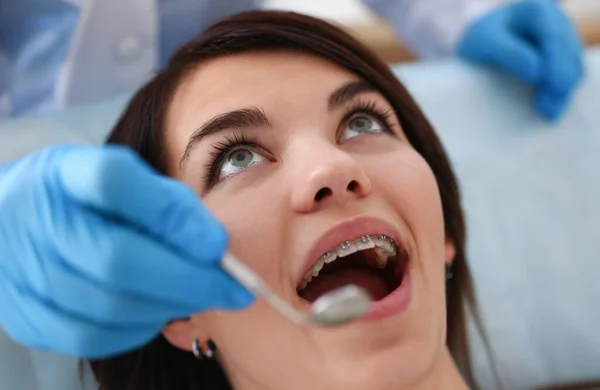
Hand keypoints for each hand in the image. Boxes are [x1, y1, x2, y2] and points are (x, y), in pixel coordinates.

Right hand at [0, 146, 252, 357]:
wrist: (19, 227)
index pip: (112, 180)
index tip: (218, 244)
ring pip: (112, 305)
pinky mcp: (27, 315)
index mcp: (67, 173)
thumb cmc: (93, 203)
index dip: (171, 214)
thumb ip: (172, 206)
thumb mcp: (131, 184)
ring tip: (200, 297)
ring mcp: (24, 271)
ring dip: (171, 306)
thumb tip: (216, 248)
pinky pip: (95, 336)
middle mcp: (38, 219)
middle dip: (190, 281)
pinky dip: (141, 328)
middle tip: (234, 290)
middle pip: (118, 259)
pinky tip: (162, 310)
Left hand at [458, 0, 583, 119]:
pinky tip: (549, 109)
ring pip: (573, 69)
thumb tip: (538, 72)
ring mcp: (563, 45)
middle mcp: (557, 25)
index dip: (554, 62)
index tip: (542, 82)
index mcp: (539, 12)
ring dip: (563, 92)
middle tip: (547, 109)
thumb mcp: (485, 42)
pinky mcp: (561, 65)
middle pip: (569, 55)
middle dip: (561, 82)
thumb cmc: (479, 42)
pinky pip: (568, 81)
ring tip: (548, 112)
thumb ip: (510, 53)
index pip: (553, 37)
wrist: (477, 51)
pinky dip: (560, 95)